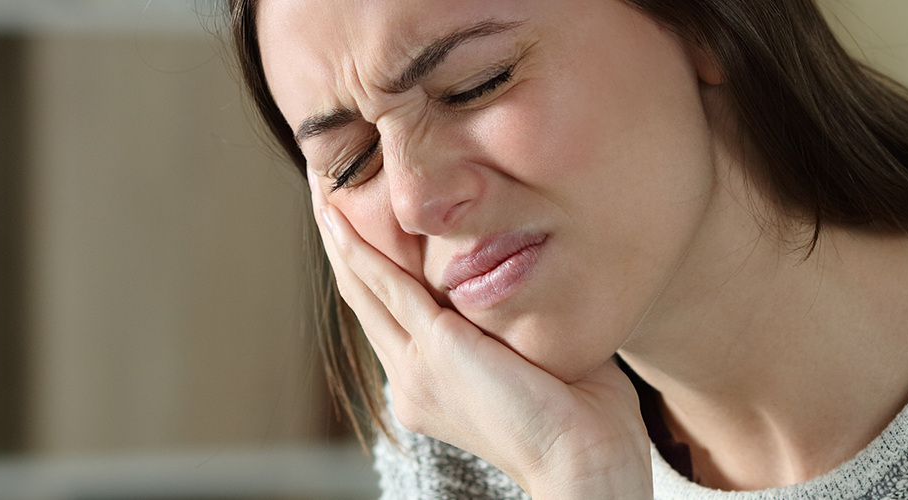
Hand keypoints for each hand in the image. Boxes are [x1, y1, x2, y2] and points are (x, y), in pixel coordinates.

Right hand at [311, 190, 652, 499]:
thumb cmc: (585, 418)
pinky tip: (338, 218)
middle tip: (323, 188)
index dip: (372, 268)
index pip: (393, 316)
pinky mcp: (435, 350)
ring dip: (340, 236)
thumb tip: (538, 274)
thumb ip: (521, 321)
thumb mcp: (539, 358)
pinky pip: (387, 287)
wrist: (584, 460)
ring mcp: (417, 369)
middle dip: (342, 242)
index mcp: (434, 387)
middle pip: (364, 299)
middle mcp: (413, 381)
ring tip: (322, 188)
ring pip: (365, 290)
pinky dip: (360, 249)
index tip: (361, 223)